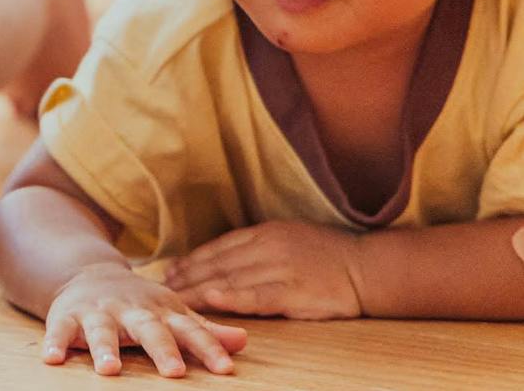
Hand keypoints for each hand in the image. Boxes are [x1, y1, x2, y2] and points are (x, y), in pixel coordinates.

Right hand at [43, 263, 245, 377]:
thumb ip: (203, 330)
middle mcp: (130, 311)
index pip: (189, 330)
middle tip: (174, 372)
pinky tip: (52, 359)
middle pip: (149, 330)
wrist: (88, 272)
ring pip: (102, 330)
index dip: (208, 348)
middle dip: (162, 349)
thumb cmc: (138, 303)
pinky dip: (55, 343)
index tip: (226, 369)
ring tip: (110, 370)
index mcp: (160, 311)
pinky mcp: (66, 315)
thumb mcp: (171, 311)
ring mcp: (98, 312)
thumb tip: (243, 342)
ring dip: (105, 348)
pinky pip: (60, 330)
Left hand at [164, 221, 364, 319]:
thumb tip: (221, 258)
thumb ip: (257, 247)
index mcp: (266, 233)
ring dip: (199, 290)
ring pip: (231, 279)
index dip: (192, 260)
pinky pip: (258, 296)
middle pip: (218, 263)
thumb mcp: (289, 238)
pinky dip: (232, 297)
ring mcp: (282, 269)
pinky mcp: (295, 292)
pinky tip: (211, 299)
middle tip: (162, 288)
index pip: (219, 247)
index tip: (170, 271)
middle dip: (187, 276)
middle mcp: (269, 247)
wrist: (369, 268)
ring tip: (175, 298)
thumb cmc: (329, 255)